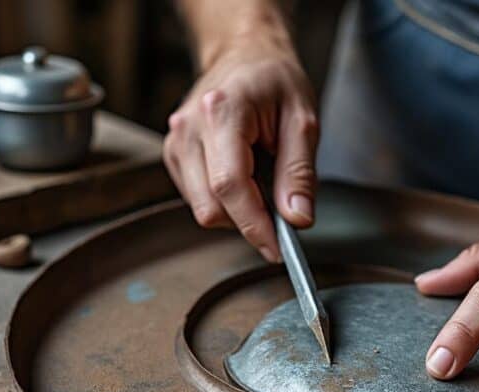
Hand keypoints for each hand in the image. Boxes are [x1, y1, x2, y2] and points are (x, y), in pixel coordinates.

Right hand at [164, 40, 318, 261]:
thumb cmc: (275, 80)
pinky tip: (243, 175)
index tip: (277, 249)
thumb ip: (299, 173)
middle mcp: (189, 128)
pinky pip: (198, 198)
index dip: (254, 225)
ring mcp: (176, 142)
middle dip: (248, 222)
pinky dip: (225, 201)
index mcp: (222, 111)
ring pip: (202, 208)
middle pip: (210, 206)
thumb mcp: (303, 121)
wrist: (245, 54)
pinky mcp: (175, 155)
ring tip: (262, 178)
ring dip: (236, 211)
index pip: (229, 186)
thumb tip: (297, 220)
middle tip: (281, 210)